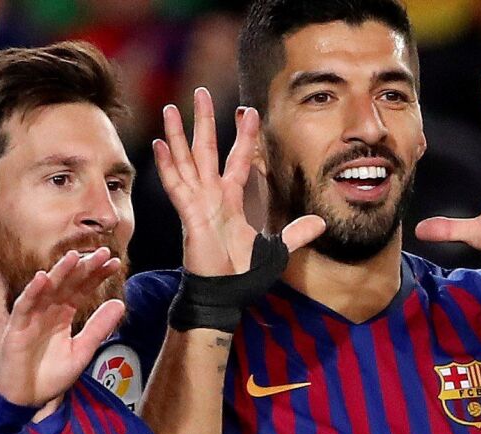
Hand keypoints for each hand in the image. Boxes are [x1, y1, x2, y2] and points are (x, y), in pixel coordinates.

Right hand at [0, 248, 125, 407]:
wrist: (23, 400)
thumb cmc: (48, 376)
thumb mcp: (81, 352)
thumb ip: (98, 328)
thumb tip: (120, 302)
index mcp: (64, 315)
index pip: (82, 289)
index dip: (97, 276)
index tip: (114, 263)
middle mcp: (48, 311)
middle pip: (67, 284)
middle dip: (84, 268)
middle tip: (102, 253)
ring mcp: (32, 317)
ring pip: (46, 290)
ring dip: (59, 272)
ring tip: (74, 256)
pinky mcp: (16, 328)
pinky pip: (24, 306)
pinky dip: (33, 292)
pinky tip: (43, 278)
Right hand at [153, 88, 324, 275]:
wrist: (224, 294)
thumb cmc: (242, 274)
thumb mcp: (276, 250)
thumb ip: (296, 234)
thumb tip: (321, 224)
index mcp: (232, 199)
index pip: (239, 159)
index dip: (244, 135)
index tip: (247, 110)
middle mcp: (212, 195)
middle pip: (207, 148)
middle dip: (205, 120)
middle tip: (200, 92)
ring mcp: (198, 203)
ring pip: (188, 160)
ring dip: (179, 134)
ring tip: (172, 108)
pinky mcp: (189, 214)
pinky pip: (177, 185)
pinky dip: (168, 165)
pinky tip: (159, 144)